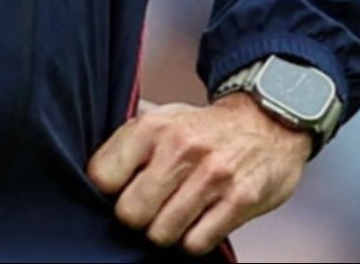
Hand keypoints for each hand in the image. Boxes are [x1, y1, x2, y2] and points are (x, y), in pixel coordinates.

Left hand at [87, 95, 309, 254]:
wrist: (270, 120)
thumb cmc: (205, 128)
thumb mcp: (164, 117)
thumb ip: (128, 142)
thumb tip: (89, 171)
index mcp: (153, 126)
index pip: (102, 177)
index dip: (110, 191)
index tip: (124, 189)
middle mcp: (181, 148)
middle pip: (130, 213)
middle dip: (139, 217)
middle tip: (153, 207)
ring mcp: (212, 175)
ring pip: (161, 233)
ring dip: (167, 231)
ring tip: (178, 212)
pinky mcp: (240, 200)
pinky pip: (196, 243)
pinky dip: (195, 239)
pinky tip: (201, 219)